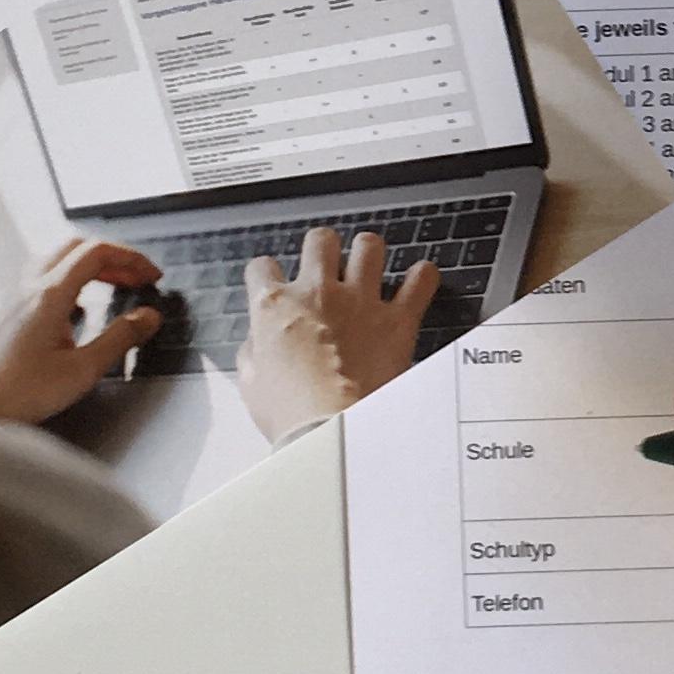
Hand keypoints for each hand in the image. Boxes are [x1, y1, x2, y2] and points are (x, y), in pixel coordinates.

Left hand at [0, 237, 163, 422]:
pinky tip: (79, 307)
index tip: (151, 275)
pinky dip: (71, 280)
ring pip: (58, 259)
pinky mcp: (12, 312)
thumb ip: (120, 339)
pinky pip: (44, 278)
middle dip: (114, 258)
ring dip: (91, 265)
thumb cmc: (20, 391)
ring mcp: (18, 298)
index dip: (131, 258)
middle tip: (137, 277)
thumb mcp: (83, 369)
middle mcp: (31, 288)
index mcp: (50, 295)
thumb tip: (149, 317)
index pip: (97, 252)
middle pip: (77, 248)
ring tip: (113, 284)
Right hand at [237, 226, 441, 444]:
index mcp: (275, 307)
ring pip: (368, 247)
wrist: (332, 431)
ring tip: (369, 265)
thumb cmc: (291, 413)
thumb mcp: (251, 383)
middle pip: (320, 241)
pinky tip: (419, 280)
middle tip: (327, 265)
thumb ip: (253, 352)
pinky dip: (423, 277)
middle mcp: (318, 293)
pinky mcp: (397, 320)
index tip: (275, 284)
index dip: (268, 275)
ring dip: (368, 253)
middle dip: (322, 248)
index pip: (263, 268)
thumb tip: (257, 343)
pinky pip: (420, 281)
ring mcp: (360, 302)